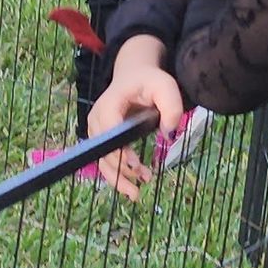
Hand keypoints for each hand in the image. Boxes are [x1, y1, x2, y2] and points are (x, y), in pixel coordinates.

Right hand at [86, 42, 185, 196]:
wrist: (134, 75)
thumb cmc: (149, 80)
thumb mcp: (166, 86)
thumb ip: (172, 106)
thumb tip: (168, 134)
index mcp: (109, 104)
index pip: (109, 131)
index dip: (119, 151)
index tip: (135, 165)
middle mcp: (97, 119)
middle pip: (102, 151)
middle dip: (120, 172)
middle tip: (141, 186)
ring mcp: (96, 130)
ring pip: (101, 160)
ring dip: (117, 178)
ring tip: (137, 193)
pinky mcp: (101, 138)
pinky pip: (105, 160)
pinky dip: (117, 173)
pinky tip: (133, 182)